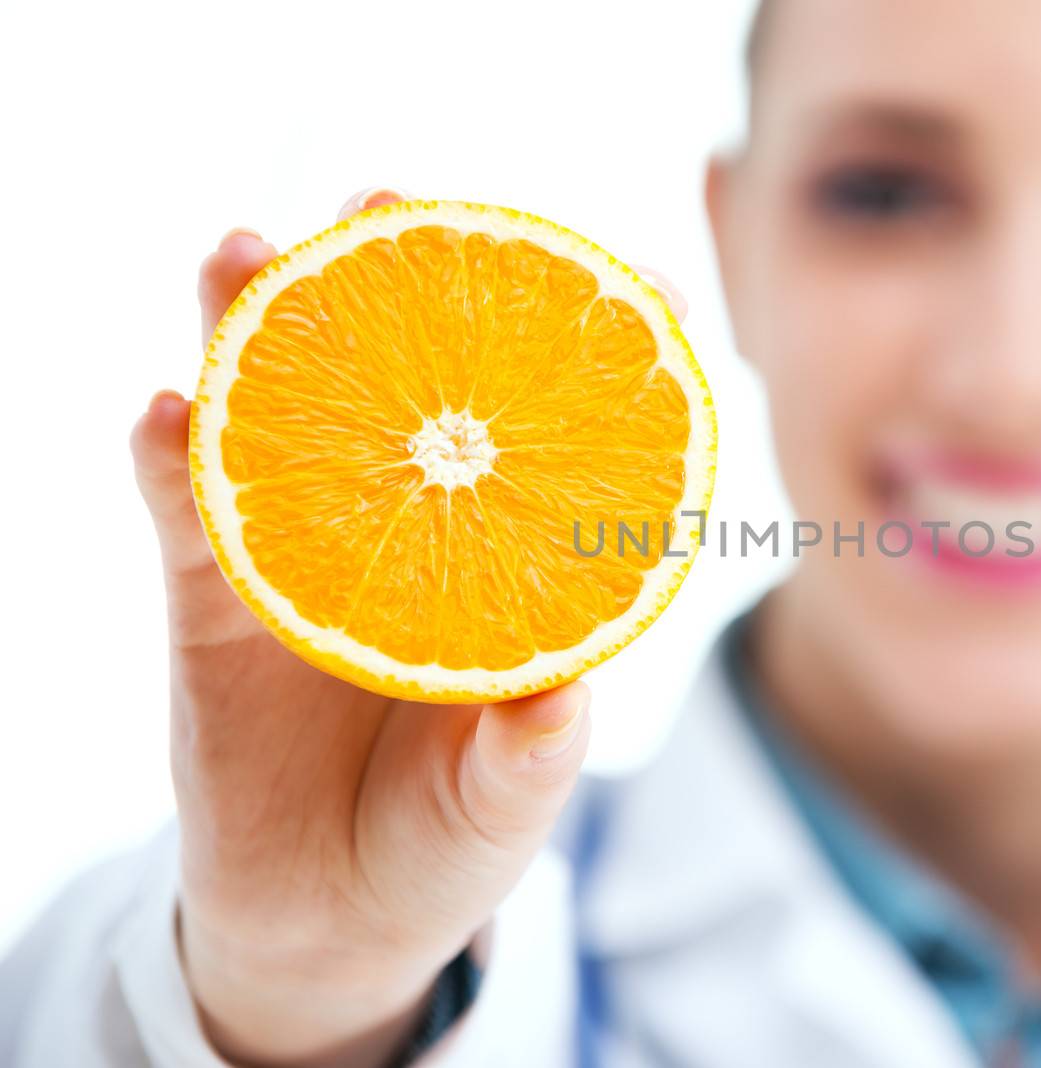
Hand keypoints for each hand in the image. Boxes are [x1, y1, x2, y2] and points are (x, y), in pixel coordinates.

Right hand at [134, 187, 681, 1067]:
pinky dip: (170, 459)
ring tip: (241, 249)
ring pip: (273, 412)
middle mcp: (407, 526)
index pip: (546, 434)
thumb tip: (563, 692)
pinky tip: (166, 411)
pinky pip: (184, 514)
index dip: (583, 350)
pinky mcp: (212, 598)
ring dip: (250, 325)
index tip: (635, 270)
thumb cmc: (444, 841)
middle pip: (399, 381)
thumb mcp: (505, 800)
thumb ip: (532, 748)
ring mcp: (306, 548)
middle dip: (389, 283)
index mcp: (498, 556)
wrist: (328, 916)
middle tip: (381, 200)